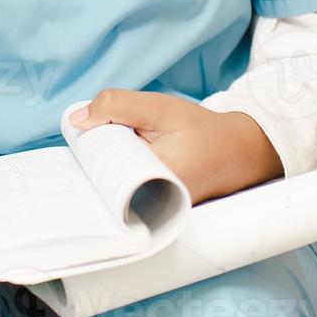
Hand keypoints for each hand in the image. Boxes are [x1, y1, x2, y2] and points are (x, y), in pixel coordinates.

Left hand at [69, 89, 283, 204]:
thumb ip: (117, 106)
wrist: (238, 151)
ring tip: (126, 143)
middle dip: (101, 156)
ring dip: (114, 161)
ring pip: (117, 183)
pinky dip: (126, 169)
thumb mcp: (158, 108)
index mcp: (149, 184)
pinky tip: (131, 154)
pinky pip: (131, 188)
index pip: (101, 171)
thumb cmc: (201, 130)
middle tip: (113, 135)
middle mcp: (150, 206)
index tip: (88, 132)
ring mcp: (154, 210)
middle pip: (106, 179)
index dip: (91, 149)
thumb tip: (77, 120)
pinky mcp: (158, 206)